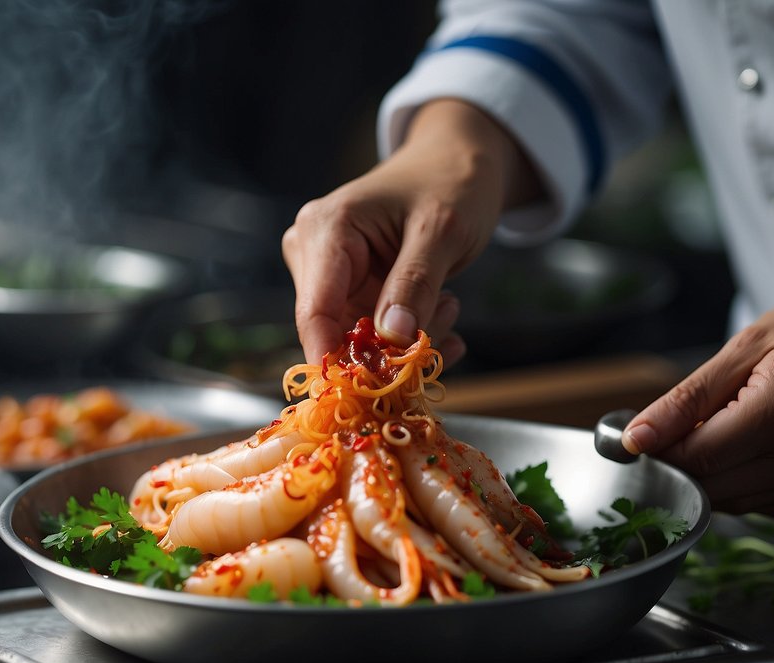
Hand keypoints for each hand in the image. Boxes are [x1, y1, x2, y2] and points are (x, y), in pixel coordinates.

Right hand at [283, 99, 540, 364]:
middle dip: (387, 348)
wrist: (459, 162)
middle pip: (335, 332)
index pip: (315, 312)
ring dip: (407, 342)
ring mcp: (330, 275)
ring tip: (450, 306)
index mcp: (325, 229)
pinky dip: (409, 338)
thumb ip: (415, 284)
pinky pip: (372, 335)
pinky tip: (444, 317)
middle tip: (444, 324)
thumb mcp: (442, 231)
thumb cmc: (451, 181)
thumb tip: (390, 339)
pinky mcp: (350, 291)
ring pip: (356, 341)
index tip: (372, 390)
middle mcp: (314, 253)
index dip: (336, 358)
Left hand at [621, 291, 773, 518]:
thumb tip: (637, 436)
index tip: (638, 435)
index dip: (655, 450)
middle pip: (703, 486)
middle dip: (678, 461)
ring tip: (725, 426)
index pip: (690, 456)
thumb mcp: (751, 345)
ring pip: (723, 502)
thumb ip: (689, 396)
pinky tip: (751, 445)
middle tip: (680, 426)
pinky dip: (735, 481)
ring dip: (707, 472)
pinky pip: (751, 505)